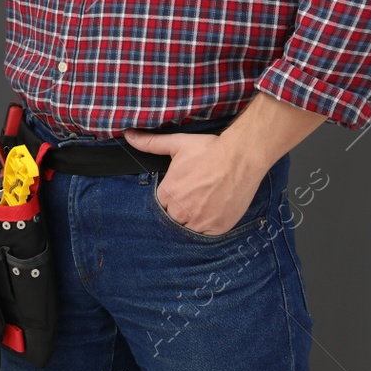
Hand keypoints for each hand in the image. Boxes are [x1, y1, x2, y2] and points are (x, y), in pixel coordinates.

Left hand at [123, 128, 263, 236]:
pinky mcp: (218, 228)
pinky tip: (213, 211)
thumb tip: (129, 136)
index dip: (170, 197)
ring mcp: (200, 222)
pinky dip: (208, 227)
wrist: (240, 157)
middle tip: (194, 195)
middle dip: (180, 209)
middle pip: (173, 218)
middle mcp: (181, 212)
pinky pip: (207, 235)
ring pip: (189, 228)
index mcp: (168, 194)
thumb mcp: (176, 144)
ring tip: (204, 203)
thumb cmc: (209, 150)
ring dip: (193, 219)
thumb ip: (150, 143)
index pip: (160, 204)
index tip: (181, 189)